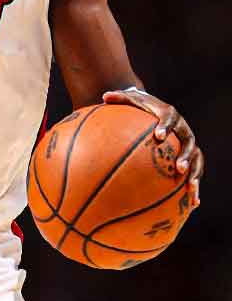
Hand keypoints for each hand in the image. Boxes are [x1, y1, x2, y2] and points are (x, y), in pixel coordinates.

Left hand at [102, 89, 201, 206]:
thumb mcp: (129, 99)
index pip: (169, 118)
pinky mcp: (189, 157)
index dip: (166, 126)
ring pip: (197, 159)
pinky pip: (194, 172)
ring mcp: (187, 144)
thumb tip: (104, 97)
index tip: (159, 136)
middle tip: (179, 167)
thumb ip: (119, 98)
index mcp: (168, 114)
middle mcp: (182, 129)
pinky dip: (194, 187)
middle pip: (189, 142)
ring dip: (195, 173)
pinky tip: (193, 203)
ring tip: (190, 188)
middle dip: (186, 155)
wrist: (154, 109)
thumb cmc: (138, 106)